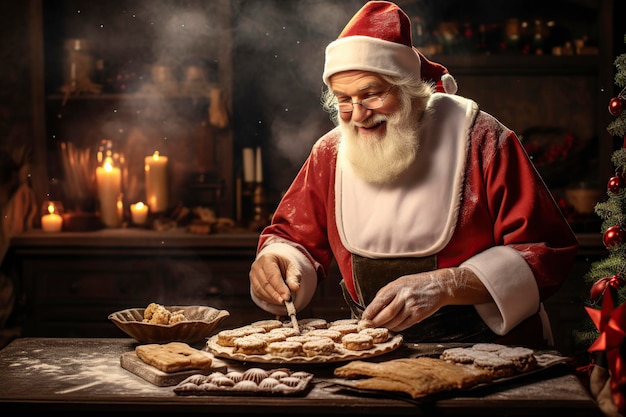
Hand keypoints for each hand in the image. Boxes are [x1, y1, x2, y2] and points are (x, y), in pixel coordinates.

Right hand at [249, 253, 301, 305]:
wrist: (277, 264)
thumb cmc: (285, 265)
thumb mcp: (292, 268)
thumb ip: (294, 277)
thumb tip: (295, 288)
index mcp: (267, 258)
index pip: (272, 275)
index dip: (279, 287)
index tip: (287, 297)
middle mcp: (257, 266)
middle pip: (265, 283)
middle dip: (276, 295)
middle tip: (286, 302)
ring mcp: (253, 275)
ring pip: (260, 290)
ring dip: (272, 298)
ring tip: (283, 302)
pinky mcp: (253, 284)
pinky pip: (258, 294)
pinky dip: (268, 299)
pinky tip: (277, 300)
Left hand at [361, 267, 488, 330]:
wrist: (438, 286)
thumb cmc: (416, 284)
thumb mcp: (400, 282)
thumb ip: (387, 293)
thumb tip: (373, 308)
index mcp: (397, 286)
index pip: (379, 301)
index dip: (370, 312)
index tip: (364, 318)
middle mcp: (404, 296)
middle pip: (386, 314)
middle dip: (375, 322)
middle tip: (369, 326)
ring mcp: (412, 306)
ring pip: (394, 322)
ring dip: (385, 326)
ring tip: (380, 327)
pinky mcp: (419, 315)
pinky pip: (403, 325)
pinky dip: (395, 328)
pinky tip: (392, 326)